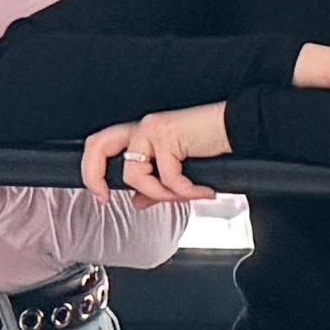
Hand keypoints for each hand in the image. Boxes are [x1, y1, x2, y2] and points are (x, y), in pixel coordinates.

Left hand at [82, 105, 229, 204]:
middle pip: (98, 146)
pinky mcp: (168, 136)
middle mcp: (143, 129)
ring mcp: (154, 130)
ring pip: (136, 174)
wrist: (236, 128)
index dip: (93, 171)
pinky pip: (167, 178)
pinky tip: (203, 191)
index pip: (101, 145)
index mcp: (141, 134)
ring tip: (186, 196)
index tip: (103, 196)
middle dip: (95, 175)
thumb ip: (155, 187)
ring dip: (162, 194)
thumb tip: (139, 201)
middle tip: (105, 197)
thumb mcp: (178, 170)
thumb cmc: (210, 144)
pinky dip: (186, 191)